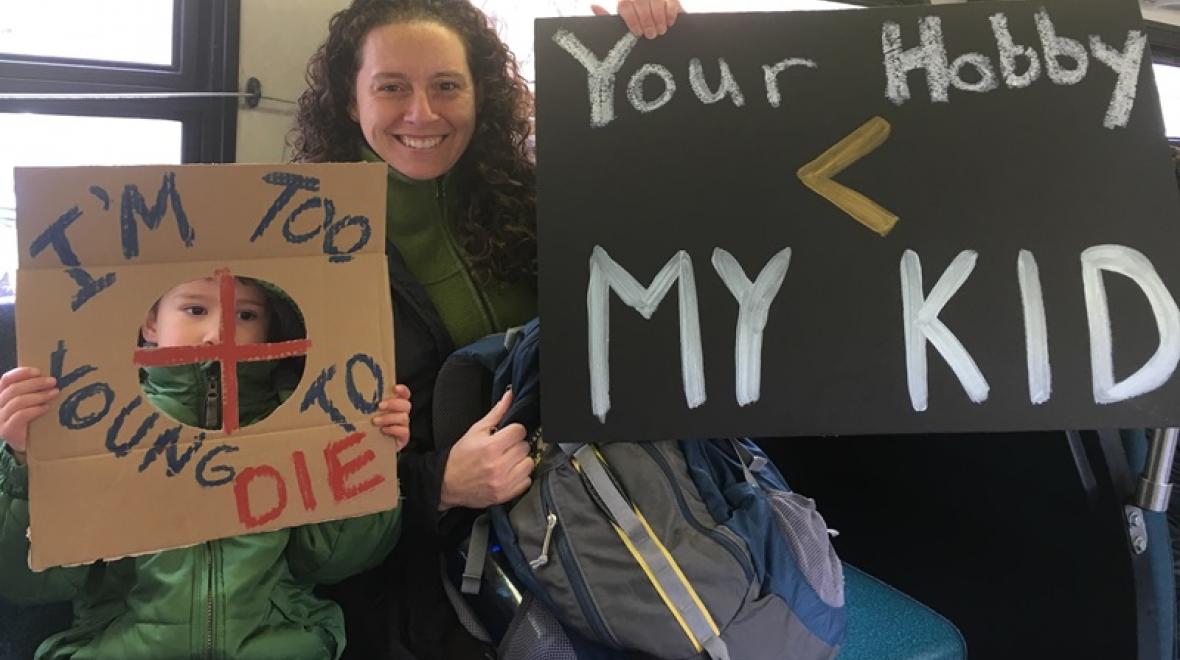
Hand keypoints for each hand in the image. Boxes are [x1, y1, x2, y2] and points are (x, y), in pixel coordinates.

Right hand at [0, 367, 58, 464]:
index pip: (6, 379)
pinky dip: (35, 409)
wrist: (24, 446)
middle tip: (53, 382)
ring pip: (18, 401)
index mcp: (1, 396)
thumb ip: (32, 391)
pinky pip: (20, 415)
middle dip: (35, 383)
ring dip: (38, 396)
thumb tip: (50, 378)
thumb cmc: (30, 420)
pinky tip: (46, 408)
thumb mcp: (30, 403)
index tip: (38, 371)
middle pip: (14, 389)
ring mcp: (0, 418)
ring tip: (54, 393)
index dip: (21, 373)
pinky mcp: (7, 430)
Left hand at [371, 384, 411, 451]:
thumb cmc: (369, 427)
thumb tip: (355, 395)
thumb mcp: (368, 414)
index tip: (394, 388)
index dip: (402, 390)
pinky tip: (383, 430)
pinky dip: (393, 429)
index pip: (404, 394)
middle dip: (393, 404)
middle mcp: (402, 414)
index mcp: (395, 405)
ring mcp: (404, 426)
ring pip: (404, 417)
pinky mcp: (403, 438)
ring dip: (389, 418)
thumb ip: (368, 405)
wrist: (372, 448)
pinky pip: (404, 431)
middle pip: (406, 404)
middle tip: (379, 406)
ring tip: (375, 421)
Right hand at [439, 389, 531, 510]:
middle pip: (525, 446)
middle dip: (516, 445)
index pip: (519, 430)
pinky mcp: (505, 494)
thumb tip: (510, 395)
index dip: (514, 430)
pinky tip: (509, 473)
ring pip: (529, 463)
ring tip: (508, 460)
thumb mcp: (475, 431)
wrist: (447, 484)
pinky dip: (520, 477)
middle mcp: (498, 465)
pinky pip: (527, 481)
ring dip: (521, 461)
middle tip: (505, 448)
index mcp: (490, 447)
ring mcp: (503, 482)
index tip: (507, 434)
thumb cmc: (461, 456)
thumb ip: (496, 413)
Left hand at [591, 0, 683, 38]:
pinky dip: (670, 13)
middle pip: (641, 2)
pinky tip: (669, 23)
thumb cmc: (637, 22)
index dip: (632, 20)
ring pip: (656, 2)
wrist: (657, 18)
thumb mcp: (621, 20)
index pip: (626, 5)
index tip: (637, 33)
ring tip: (660, 31)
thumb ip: (607, 15)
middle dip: (646, 21)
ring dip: (658, 19)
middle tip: (650, 35)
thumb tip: (593, 6)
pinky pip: (670, 2)